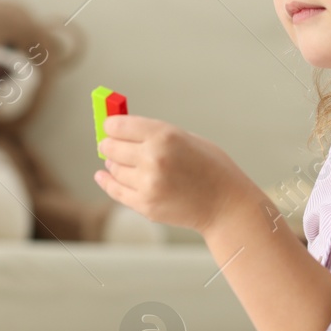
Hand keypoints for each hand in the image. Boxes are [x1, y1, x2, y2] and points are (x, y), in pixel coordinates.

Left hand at [95, 114, 244, 234]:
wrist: (227, 205)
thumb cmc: (210, 168)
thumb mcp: (187, 138)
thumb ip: (154, 133)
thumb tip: (121, 129)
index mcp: (164, 135)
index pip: (118, 125)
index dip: (111, 125)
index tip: (110, 127)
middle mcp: (153, 158)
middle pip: (110, 147)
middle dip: (109, 144)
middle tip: (110, 145)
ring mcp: (148, 184)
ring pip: (113, 169)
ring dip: (114, 165)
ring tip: (124, 164)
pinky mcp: (145, 205)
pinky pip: (115, 190)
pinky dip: (107, 182)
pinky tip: (102, 175)